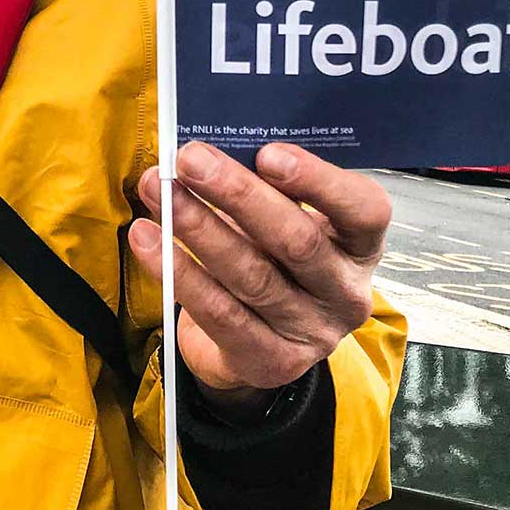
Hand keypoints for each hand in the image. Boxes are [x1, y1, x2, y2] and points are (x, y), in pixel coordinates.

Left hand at [130, 142, 388, 418]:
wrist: (258, 339)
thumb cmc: (272, 256)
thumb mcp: (287, 217)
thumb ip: (268, 185)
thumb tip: (213, 146)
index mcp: (361, 244)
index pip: (364, 209)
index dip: (318, 180)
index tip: (267, 153)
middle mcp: (346, 292)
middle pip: (298, 241)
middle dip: (239, 195)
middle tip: (190, 159)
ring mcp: (313, 333)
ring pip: (251, 275)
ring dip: (197, 227)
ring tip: (158, 189)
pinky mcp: (272, 362)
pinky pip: (218, 313)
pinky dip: (177, 272)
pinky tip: (145, 237)